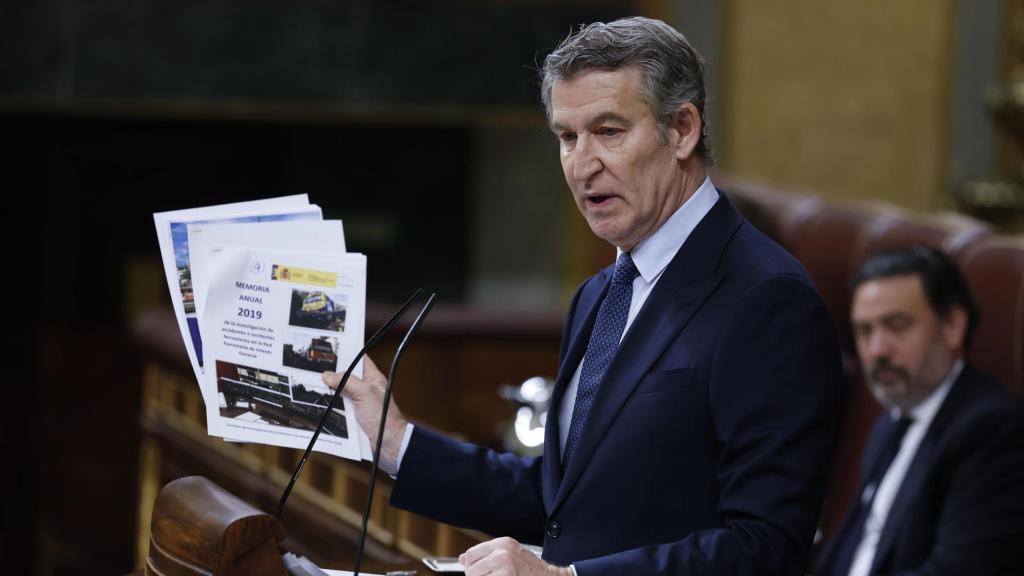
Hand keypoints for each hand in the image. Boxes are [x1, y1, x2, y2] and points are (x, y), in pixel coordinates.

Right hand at [322, 355, 406, 471]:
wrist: (388, 445)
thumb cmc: (383, 417)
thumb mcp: (364, 393)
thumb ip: (346, 381)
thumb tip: (327, 375)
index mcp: (372, 379)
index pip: (359, 360)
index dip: (347, 353)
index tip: (331, 349)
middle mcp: (365, 390)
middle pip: (345, 377)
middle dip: (332, 374)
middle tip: (314, 369)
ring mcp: (358, 404)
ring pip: (339, 394)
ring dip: (329, 392)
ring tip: (311, 385)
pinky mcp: (353, 418)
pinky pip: (338, 409)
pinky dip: (329, 407)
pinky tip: (318, 404)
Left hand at [459, 537, 570, 575]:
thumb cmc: (533, 571)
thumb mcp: (511, 555)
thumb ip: (487, 555)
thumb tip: (462, 559)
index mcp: (503, 543)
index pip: (471, 555)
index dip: (472, 567)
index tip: (480, 572)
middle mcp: (502, 552)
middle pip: (470, 570)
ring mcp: (503, 566)